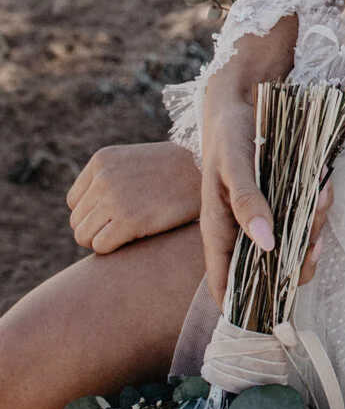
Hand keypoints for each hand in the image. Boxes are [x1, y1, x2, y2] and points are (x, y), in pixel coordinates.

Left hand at [67, 141, 201, 253]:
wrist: (207, 173)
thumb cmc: (175, 171)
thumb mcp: (135, 162)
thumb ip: (110, 179)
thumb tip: (91, 214)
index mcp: (102, 160)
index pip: (74, 202)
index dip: (93, 214)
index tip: (116, 216)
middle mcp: (103, 177)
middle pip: (77, 221)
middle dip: (97, 229)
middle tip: (125, 228)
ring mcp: (114, 198)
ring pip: (84, 237)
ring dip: (104, 240)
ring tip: (130, 234)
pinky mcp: (129, 219)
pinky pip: (100, 246)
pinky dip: (114, 249)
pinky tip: (136, 239)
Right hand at [200, 63, 335, 305]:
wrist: (244, 101)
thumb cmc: (230, 135)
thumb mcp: (234, 166)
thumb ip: (246, 202)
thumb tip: (266, 244)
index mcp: (220, 233)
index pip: (225, 288)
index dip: (247, 306)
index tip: (276, 308)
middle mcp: (243, 233)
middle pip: (270, 274)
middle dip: (297, 262)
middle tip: (314, 240)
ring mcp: (265, 219)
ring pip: (294, 246)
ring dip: (313, 229)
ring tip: (322, 195)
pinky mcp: (283, 202)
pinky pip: (305, 219)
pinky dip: (318, 208)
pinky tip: (325, 186)